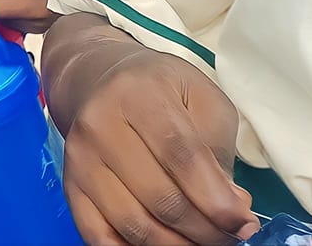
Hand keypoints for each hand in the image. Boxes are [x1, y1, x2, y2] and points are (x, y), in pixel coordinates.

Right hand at [43, 13, 254, 245]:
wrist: (103, 82)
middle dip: (204, 229)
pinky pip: (98, 237)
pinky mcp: (70, 187)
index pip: (180, 155)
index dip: (214, 198)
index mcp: (139, 95)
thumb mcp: (203, 101)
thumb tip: (231, 208)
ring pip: (132, 224)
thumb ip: (219, 152)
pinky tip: (165, 243)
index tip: (241, 223)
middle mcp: (100, 126)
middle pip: (158, 197)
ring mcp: (79, 160)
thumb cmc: (162, 91)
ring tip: (203, 240)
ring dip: (176, 245)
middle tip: (230, 235)